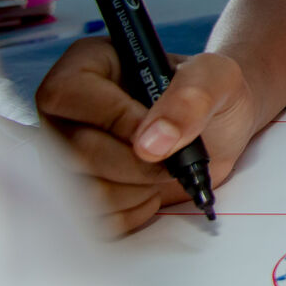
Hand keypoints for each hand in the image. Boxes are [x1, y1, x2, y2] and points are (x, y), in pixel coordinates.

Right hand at [35, 36, 258, 233]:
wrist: (220, 127)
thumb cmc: (211, 92)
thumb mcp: (217, 78)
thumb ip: (191, 98)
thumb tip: (152, 143)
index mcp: (86, 65)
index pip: (69, 95)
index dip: (115, 120)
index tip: (159, 134)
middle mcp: (65, 112)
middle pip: (75, 153)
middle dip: (136, 166)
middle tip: (173, 159)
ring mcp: (65, 156)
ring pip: (83, 192)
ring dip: (136, 191)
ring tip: (165, 172)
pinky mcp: (80, 194)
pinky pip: (95, 220)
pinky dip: (133, 212)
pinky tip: (152, 191)